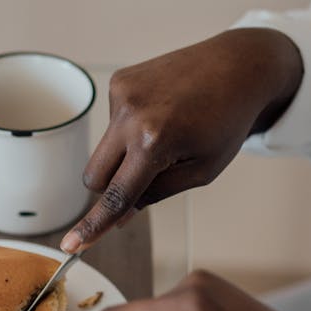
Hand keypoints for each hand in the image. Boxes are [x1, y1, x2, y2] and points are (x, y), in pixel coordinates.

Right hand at [61, 28, 301, 252]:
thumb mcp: (202, 170)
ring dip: (125, 154)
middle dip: (112, 187)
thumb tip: (120, 215)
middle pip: (94, 176)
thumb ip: (156, 194)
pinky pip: (112, 124)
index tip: (71, 245)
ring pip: (103, 150)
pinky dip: (130, 129)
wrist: (239, 65)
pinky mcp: (119, 81)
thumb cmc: (228, 120)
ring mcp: (120, 94)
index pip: (115, 195)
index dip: (93, 226)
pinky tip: (160, 113)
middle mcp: (130, 115)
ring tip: (165, 133)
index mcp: (154, 141)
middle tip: (147, 177)